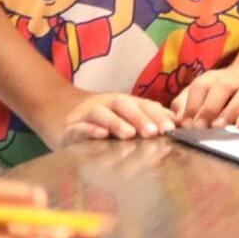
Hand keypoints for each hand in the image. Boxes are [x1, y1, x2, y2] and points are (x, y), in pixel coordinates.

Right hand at [53, 90, 175, 141]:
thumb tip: (178, 122)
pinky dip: (89, 130)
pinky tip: (100, 135)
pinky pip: (79, 127)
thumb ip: (151, 118)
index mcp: (124, 102)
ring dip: (116, 123)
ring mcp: (87, 115)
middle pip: (124, 105)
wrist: (60, 112)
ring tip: (129, 134)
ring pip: (101, 114)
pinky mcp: (70, 128)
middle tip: (153, 132)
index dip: (157, 116)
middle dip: (140, 118)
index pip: (143, 105)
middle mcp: (106, 104)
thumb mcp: (127, 115)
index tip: (171, 129)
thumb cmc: (103, 119)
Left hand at [170, 62, 238, 129]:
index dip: (191, 105)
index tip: (186, 124)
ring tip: (220, 126)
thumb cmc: (223, 92)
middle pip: (221, 88)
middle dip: (209, 108)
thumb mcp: (203, 91)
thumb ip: (186, 104)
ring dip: (231, 111)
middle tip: (200, 127)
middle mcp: (234, 79)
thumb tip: (175, 121)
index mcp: (213, 78)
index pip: (200, 87)